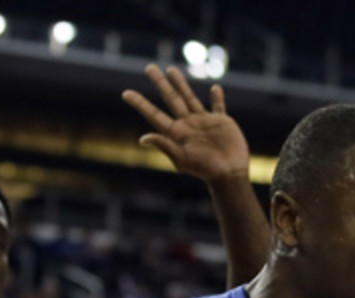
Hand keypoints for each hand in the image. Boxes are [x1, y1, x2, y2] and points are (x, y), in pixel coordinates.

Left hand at [122, 63, 249, 183]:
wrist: (228, 174)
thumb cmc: (204, 169)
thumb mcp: (182, 158)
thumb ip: (164, 145)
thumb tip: (143, 138)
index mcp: (176, 133)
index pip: (154, 115)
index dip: (140, 104)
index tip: (126, 93)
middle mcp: (188, 124)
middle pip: (171, 99)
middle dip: (160, 83)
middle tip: (149, 67)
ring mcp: (204, 122)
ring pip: (190, 98)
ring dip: (181, 84)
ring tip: (171, 70)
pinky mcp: (222, 122)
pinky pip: (218, 107)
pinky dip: (217, 98)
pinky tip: (215, 88)